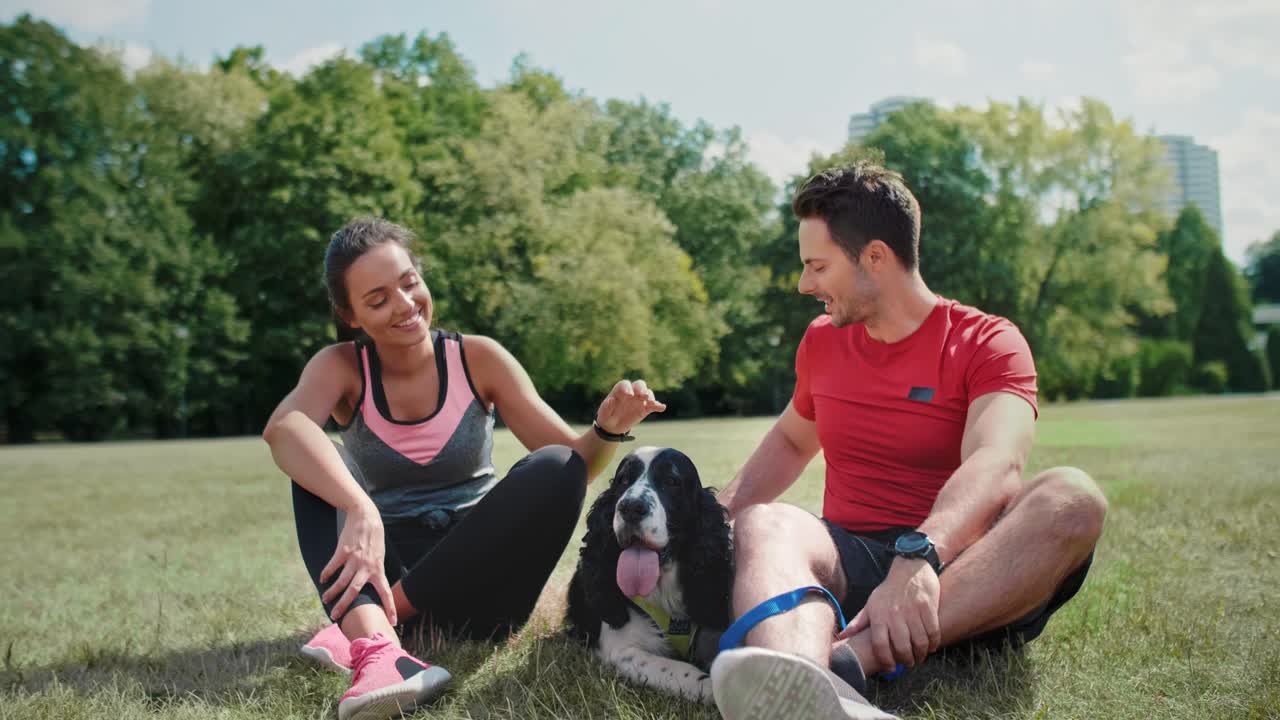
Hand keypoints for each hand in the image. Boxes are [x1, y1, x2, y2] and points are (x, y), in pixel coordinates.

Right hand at [320, 502, 397, 624]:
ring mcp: (354, 558)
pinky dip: (326, 573)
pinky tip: (322, 579)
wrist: (366, 516)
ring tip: (325, 599)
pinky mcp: (343, 550)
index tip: (393, 621)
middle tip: (335, 617)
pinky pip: (333, 566)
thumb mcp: (379, 556)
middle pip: (354, 591)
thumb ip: (375, 570)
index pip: (386, 592)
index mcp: (378, 569)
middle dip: (344, 605)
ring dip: (332, 592)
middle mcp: (366, 566)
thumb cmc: (374, 538)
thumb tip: (370, 585)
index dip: (390, 607)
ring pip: (341, 580)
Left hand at [595, 379, 666, 435]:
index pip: (625, 384)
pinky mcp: (645, 409)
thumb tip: (611, 400)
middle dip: (641, 389)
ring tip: (651, 402)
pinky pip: (653, 405)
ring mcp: (639, 400)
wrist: (613, 427)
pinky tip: (662, 407)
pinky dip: (658, 405)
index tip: (628, 395)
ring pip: (648, 393)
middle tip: (643, 396)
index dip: (627, 388)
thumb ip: (606, 407)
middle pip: (639, 385)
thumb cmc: (607, 416)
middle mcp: (631, 392)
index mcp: (619, 391)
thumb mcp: (604, 413)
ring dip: (650, 396)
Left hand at [838, 558, 940, 668]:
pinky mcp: (928, 607)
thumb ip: (858, 623)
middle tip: (908, 663)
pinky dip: (933, 644)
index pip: (880, 645)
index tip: (890, 668)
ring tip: (919, 657)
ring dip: (921, 654)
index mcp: (879, 615)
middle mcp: (895, 614)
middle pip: (902, 648)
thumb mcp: (871, 604)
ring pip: (919, 642)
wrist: (909, 567)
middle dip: (906, 660)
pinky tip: (930, 646)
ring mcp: (912, 611)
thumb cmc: (888, 590)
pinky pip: (933, 632)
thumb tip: (841, 637)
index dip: (886, 661)